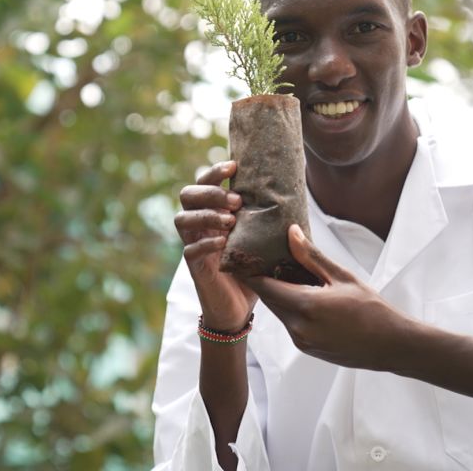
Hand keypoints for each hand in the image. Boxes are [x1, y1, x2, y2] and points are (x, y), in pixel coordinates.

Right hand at [174, 161, 255, 331]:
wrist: (240, 307)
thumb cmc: (252, 266)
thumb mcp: (259, 237)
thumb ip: (263, 216)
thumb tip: (291, 191)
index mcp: (211, 212)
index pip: (202, 182)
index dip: (214, 172)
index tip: (234, 166)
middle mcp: (198, 225)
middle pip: (187, 195)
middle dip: (210, 193)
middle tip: (237, 201)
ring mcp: (193, 245)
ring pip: (182, 219)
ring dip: (206, 215)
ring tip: (231, 221)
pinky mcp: (195, 268)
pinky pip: (189, 250)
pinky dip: (206, 243)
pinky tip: (223, 242)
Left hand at [242, 224, 412, 369]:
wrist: (391, 345)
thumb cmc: (371, 308)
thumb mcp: (342, 276)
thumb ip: (311, 256)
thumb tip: (291, 233)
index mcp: (305, 306)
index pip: (264, 286)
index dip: (250, 270)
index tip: (243, 255)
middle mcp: (298, 327)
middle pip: (269, 299)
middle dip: (263, 279)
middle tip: (260, 258)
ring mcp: (301, 341)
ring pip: (279, 312)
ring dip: (278, 294)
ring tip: (282, 271)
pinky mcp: (307, 348)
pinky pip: (290, 323)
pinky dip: (290, 307)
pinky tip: (302, 294)